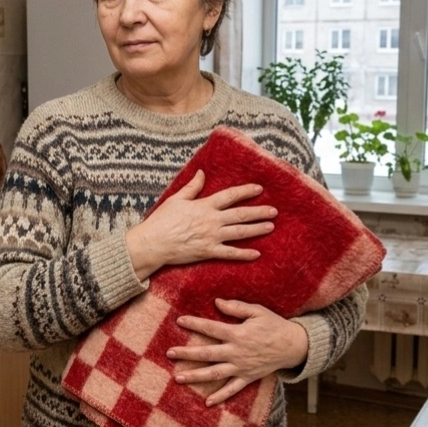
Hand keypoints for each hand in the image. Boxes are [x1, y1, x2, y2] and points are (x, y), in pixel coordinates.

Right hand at [125, 170, 277, 280]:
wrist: (153, 243)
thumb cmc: (162, 220)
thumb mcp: (177, 199)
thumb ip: (192, 187)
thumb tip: (201, 172)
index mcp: (204, 206)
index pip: (230, 196)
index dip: (246, 191)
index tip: (259, 189)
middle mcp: (212, 220)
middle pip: (240, 214)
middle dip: (259, 212)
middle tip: (274, 211)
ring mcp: (211, 237)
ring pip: (239, 232)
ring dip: (257, 229)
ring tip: (270, 227)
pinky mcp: (208, 252)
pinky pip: (230, 253)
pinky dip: (244, 254)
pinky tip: (256, 253)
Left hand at [167, 298, 309, 406]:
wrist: (293, 345)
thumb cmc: (274, 325)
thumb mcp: (257, 311)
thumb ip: (236, 307)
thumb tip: (217, 302)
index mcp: (238, 334)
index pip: (211, 328)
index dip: (194, 324)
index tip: (179, 321)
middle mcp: (236, 352)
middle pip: (207, 353)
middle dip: (187, 354)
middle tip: (169, 353)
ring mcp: (241, 367)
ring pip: (215, 373)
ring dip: (196, 376)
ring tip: (178, 377)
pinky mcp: (248, 377)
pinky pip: (232, 389)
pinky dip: (220, 396)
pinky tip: (207, 402)